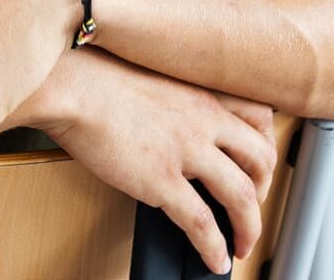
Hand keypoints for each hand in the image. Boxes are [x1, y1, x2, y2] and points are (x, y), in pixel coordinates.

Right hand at [36, 49, 277, 273]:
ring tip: (243, 244)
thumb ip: (173, 98)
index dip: (264, 145)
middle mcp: (203, 119)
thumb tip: (171, 122)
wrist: (69, 83)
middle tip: (252, 205)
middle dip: (264, 188)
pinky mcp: (162, 180)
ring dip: (250, 227)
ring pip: (242, 196)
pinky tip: (214, 259)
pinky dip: (214, 247)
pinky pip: (201, 223)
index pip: (259, 118)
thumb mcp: (151, 74)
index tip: (257, 163)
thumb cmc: (94, 74)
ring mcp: (186, 150)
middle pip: (261, 159)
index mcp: (200, 92)